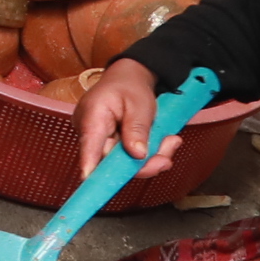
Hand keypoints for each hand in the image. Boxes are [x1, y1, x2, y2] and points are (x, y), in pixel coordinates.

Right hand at [72, 57, 177, 180]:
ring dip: (150, 158)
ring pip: (122, 163)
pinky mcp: (108, 147)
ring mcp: (98, 141)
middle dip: (143, 163)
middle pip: (110, 161)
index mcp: (93, 116)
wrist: (128, 78)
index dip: (90, 166)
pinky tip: (161, 143)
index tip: (91, 182)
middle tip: (167, 155)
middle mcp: (89, 132)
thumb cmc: (129, 86)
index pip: (89, 145)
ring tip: (169, 142)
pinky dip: (147, 154)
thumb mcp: (140, 103)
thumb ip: (137, 129)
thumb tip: (137, 155)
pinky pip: (126, 159)